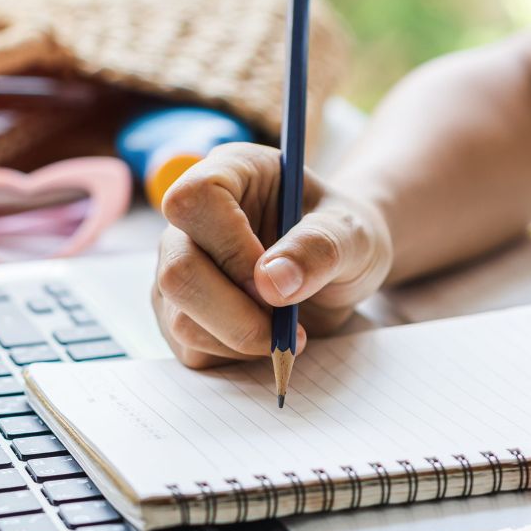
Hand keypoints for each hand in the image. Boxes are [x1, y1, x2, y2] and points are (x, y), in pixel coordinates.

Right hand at [151, 143, 392, 367]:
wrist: (339, 271)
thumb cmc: (343, 238)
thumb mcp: (353, 234)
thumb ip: (320, 248)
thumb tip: (271, 284)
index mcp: (229, 173)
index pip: (194, 199)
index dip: (231, 248)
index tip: (275, 281)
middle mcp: (190, 221)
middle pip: (178, 270)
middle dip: (238, 314)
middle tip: (289, 327)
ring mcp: (177, 269)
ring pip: (181, 319)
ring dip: (242, 339)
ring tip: (287, 330)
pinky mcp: (178, 314)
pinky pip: (190, 350)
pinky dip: (235, 357)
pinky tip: (265, 339)